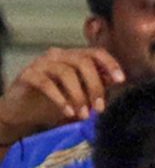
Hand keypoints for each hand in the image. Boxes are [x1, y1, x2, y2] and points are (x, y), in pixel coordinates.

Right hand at [0, 47, 124, 142]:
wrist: (21, 111)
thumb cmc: (53, 101)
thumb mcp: (79, 94)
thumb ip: (95, 85)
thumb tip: (116, 82)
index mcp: (73, 56)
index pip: (96, 52)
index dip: (110, 64)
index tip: (121, 80)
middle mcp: (58, 55)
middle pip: (83, 62)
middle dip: (95, 86)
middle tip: (100, 108)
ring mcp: (41, 63)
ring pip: (66, 72)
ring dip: (78, 96)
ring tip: (83, 114)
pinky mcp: (27, 75)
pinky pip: (46, 83)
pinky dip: (60, 99)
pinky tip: (67, 112)